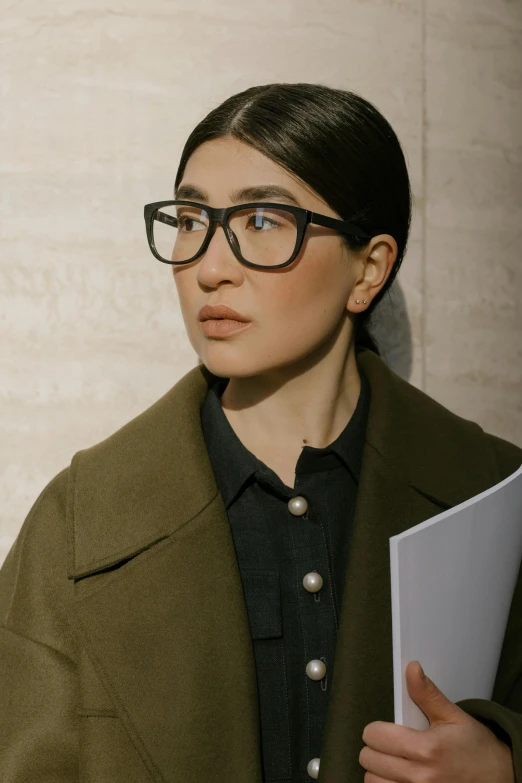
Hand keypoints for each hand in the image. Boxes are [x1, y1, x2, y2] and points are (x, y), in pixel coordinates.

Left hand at [359, 660, 514, 782]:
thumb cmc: (476, 749)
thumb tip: (412, 669)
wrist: (499, 778)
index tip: (386, 729)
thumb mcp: (453, 716)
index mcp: (426, 749)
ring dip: (379, 770)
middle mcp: (420, 777)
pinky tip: (397, 777)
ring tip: (393, 762)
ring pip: (373, 780)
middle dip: (376, 748)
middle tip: (391, 744)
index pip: (375, 736)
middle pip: (369, 759)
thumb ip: (426, 693)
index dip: (377, 729)